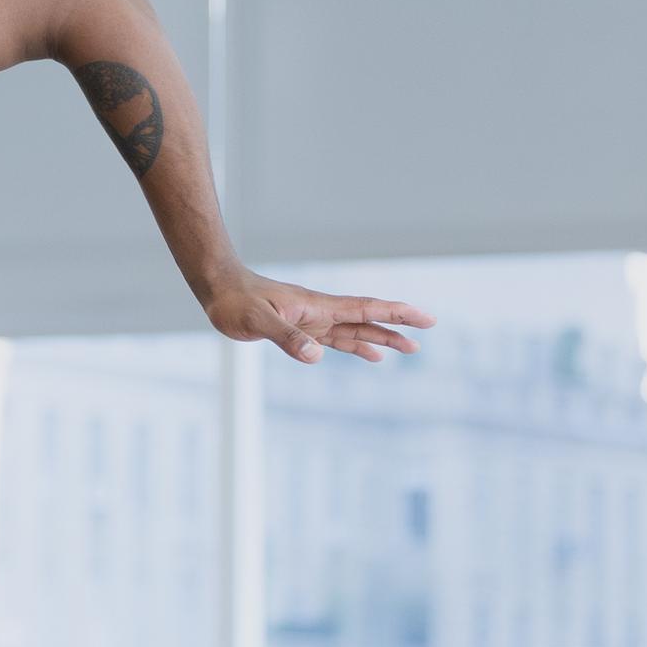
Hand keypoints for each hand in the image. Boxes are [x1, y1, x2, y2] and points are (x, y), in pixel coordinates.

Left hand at [203, 272, 430, 363]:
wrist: (219, 290)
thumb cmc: (236, 303)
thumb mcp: (258, 322)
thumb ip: (287, 338)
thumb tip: (316, 356)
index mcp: (318, 307)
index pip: (366, 309)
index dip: (396, 313)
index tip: (424, 318)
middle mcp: (321, 313)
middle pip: (368, 319)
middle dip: (398, 325)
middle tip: (427, 331)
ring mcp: (314, 321)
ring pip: (356, 330)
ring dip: (382, 338)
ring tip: (409, 347)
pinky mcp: (302, 329)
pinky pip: (338, 339)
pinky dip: (357, 346)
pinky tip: (371, 355)